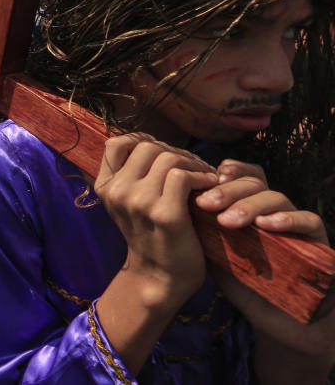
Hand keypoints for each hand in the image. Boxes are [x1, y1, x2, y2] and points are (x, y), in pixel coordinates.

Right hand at [95, 134, 217, 301]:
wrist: (160, 278)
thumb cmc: (151, 235)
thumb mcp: (128, 203)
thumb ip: (131, 175)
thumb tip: (149, 141)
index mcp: (105, 187)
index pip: (117, 143)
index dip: (143, 140)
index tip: (164, 153)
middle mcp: (117, 192)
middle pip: (147, 146)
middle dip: (175, 151)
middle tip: (193, 166)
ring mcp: (138, 202)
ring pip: (167, 157)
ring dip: (193, 163)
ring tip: (204, 175)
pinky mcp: (164, 214)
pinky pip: (183, 176)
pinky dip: (201, 176)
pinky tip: (209, 186)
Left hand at [197, 160, 334, 375]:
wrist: (275, 319)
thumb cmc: (242, 283)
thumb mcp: (215, 252)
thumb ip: (202, 228)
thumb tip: (172, 202)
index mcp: (248, 206)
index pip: (241, 174)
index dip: (225, 171)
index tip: (201, 177)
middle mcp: (273, 209)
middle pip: (254, 183)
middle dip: (227, 191)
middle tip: (205, 203)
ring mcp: (296, 223)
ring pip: (277, 197)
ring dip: (249, 206)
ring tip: (227, 221)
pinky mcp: (318, 241)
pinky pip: (309, 220)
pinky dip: (287, 220)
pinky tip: (267, 225)